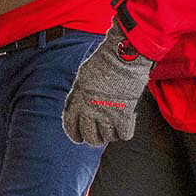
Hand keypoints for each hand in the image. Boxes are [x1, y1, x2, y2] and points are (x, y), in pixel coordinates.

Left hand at [61, 25, 152, 145]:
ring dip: (110, 134)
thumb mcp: (82, 77)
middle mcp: (89, 111)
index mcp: (77, 100)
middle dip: (94, 139)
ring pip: (107, 138)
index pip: (70, 126)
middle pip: (90, 137)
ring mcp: (107, 115)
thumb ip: (78, 94)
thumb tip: (77, 106)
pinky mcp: (123, 116)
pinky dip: (125, 132)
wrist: (122, 57)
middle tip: (100, 136)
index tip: (79, 139)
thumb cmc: (103, 62)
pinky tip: (126, 123)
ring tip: (115, 125)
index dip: (74, 135)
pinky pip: (123, 135)